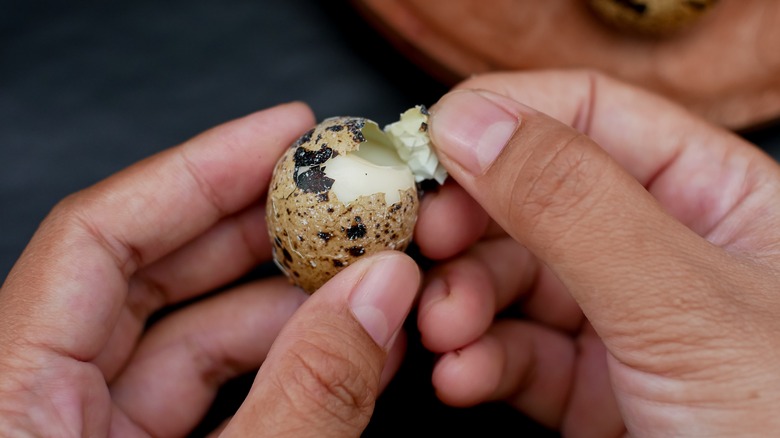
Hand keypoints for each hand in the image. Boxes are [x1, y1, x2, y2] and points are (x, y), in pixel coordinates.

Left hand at [0, 102, 419, 436]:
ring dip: (285, 308)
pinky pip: (205, 398)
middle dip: (255, 231)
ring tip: (366, 282)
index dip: (198, 172)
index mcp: (13, 400)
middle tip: (334, 198)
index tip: (283, 137)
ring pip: (187, 341)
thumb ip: (303, 397)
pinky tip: (345, 351)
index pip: (96, 237)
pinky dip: (279, 371)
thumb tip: (378, 294)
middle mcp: (40, 407)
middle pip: (145, 276)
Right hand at [414, 70, 779, 435]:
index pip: (592, 117)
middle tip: (426, 240)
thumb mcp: (686, 304)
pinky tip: (463, 373)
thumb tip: (475, 123)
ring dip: (464, 300)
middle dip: (471, 222)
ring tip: (443, 326)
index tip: (433, 145)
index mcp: (717, 196)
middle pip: (535, 198)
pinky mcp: (598, 391)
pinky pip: (520, 355)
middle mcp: (667, 252)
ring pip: (516, 281)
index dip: (505, 120)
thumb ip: (575, 204)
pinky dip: (479, 361)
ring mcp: (628, 323)